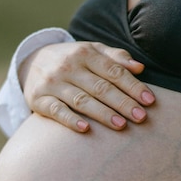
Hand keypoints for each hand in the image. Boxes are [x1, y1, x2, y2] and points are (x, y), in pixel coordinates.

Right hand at [19, 41, 155, 131]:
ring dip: (102, 113)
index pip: (114, 71)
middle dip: (123, 103)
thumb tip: (140, 67)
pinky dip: (70, 120)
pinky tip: (85, 129)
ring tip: (121, 125)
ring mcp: (53, 83)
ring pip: (82, 100)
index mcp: (85, 53)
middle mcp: (69, 67)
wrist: (31, 61)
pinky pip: (56, 111)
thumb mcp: (92, 51)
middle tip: (141, 117)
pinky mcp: (39, 99)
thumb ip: (116, 58)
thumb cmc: (73, 60)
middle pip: (101, 87)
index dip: (133, 86)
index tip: (149, 101)